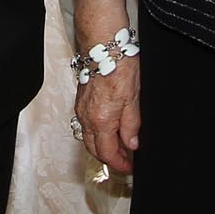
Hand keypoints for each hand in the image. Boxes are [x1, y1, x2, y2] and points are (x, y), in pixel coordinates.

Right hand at [75, 59, 142, 175]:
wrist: (103, 46)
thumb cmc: (119, 66)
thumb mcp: (134, 99)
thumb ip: (131, 125)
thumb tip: (132, 144)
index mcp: (101, 121)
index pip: (108, 153)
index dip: (119, 164)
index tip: (129, 167)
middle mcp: (87, 118)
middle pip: (95, 150)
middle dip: (110, 158)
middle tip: (126, 160)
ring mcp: (81, 109)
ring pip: (89, 138)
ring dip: (103, 146)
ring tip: (120, 145)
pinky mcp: (80, 101)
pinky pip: (86, 125)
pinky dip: (97, 133)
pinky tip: (109, 128)